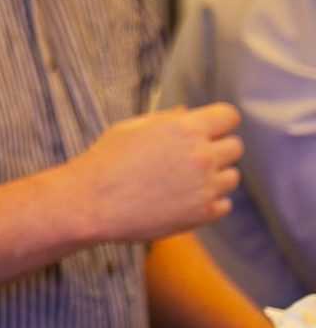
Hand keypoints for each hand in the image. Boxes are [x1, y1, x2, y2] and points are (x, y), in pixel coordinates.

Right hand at [63, 105, 243, 244]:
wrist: (91, 203)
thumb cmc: (106, 161)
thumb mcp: (131, 128)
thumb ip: (166, 120)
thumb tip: (189, 113)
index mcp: (185, 129)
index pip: (229, 116)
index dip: (219, 122)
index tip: (208, 130)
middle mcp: (201, 156)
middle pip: (235, 147)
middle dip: (216, 149)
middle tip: (189, 159)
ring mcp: (206, 187)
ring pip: (232, 177)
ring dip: (214, 177)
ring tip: (183, 182)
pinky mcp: (204, 214)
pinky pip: (224, 204)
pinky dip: (208, 202)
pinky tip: (182, 200)